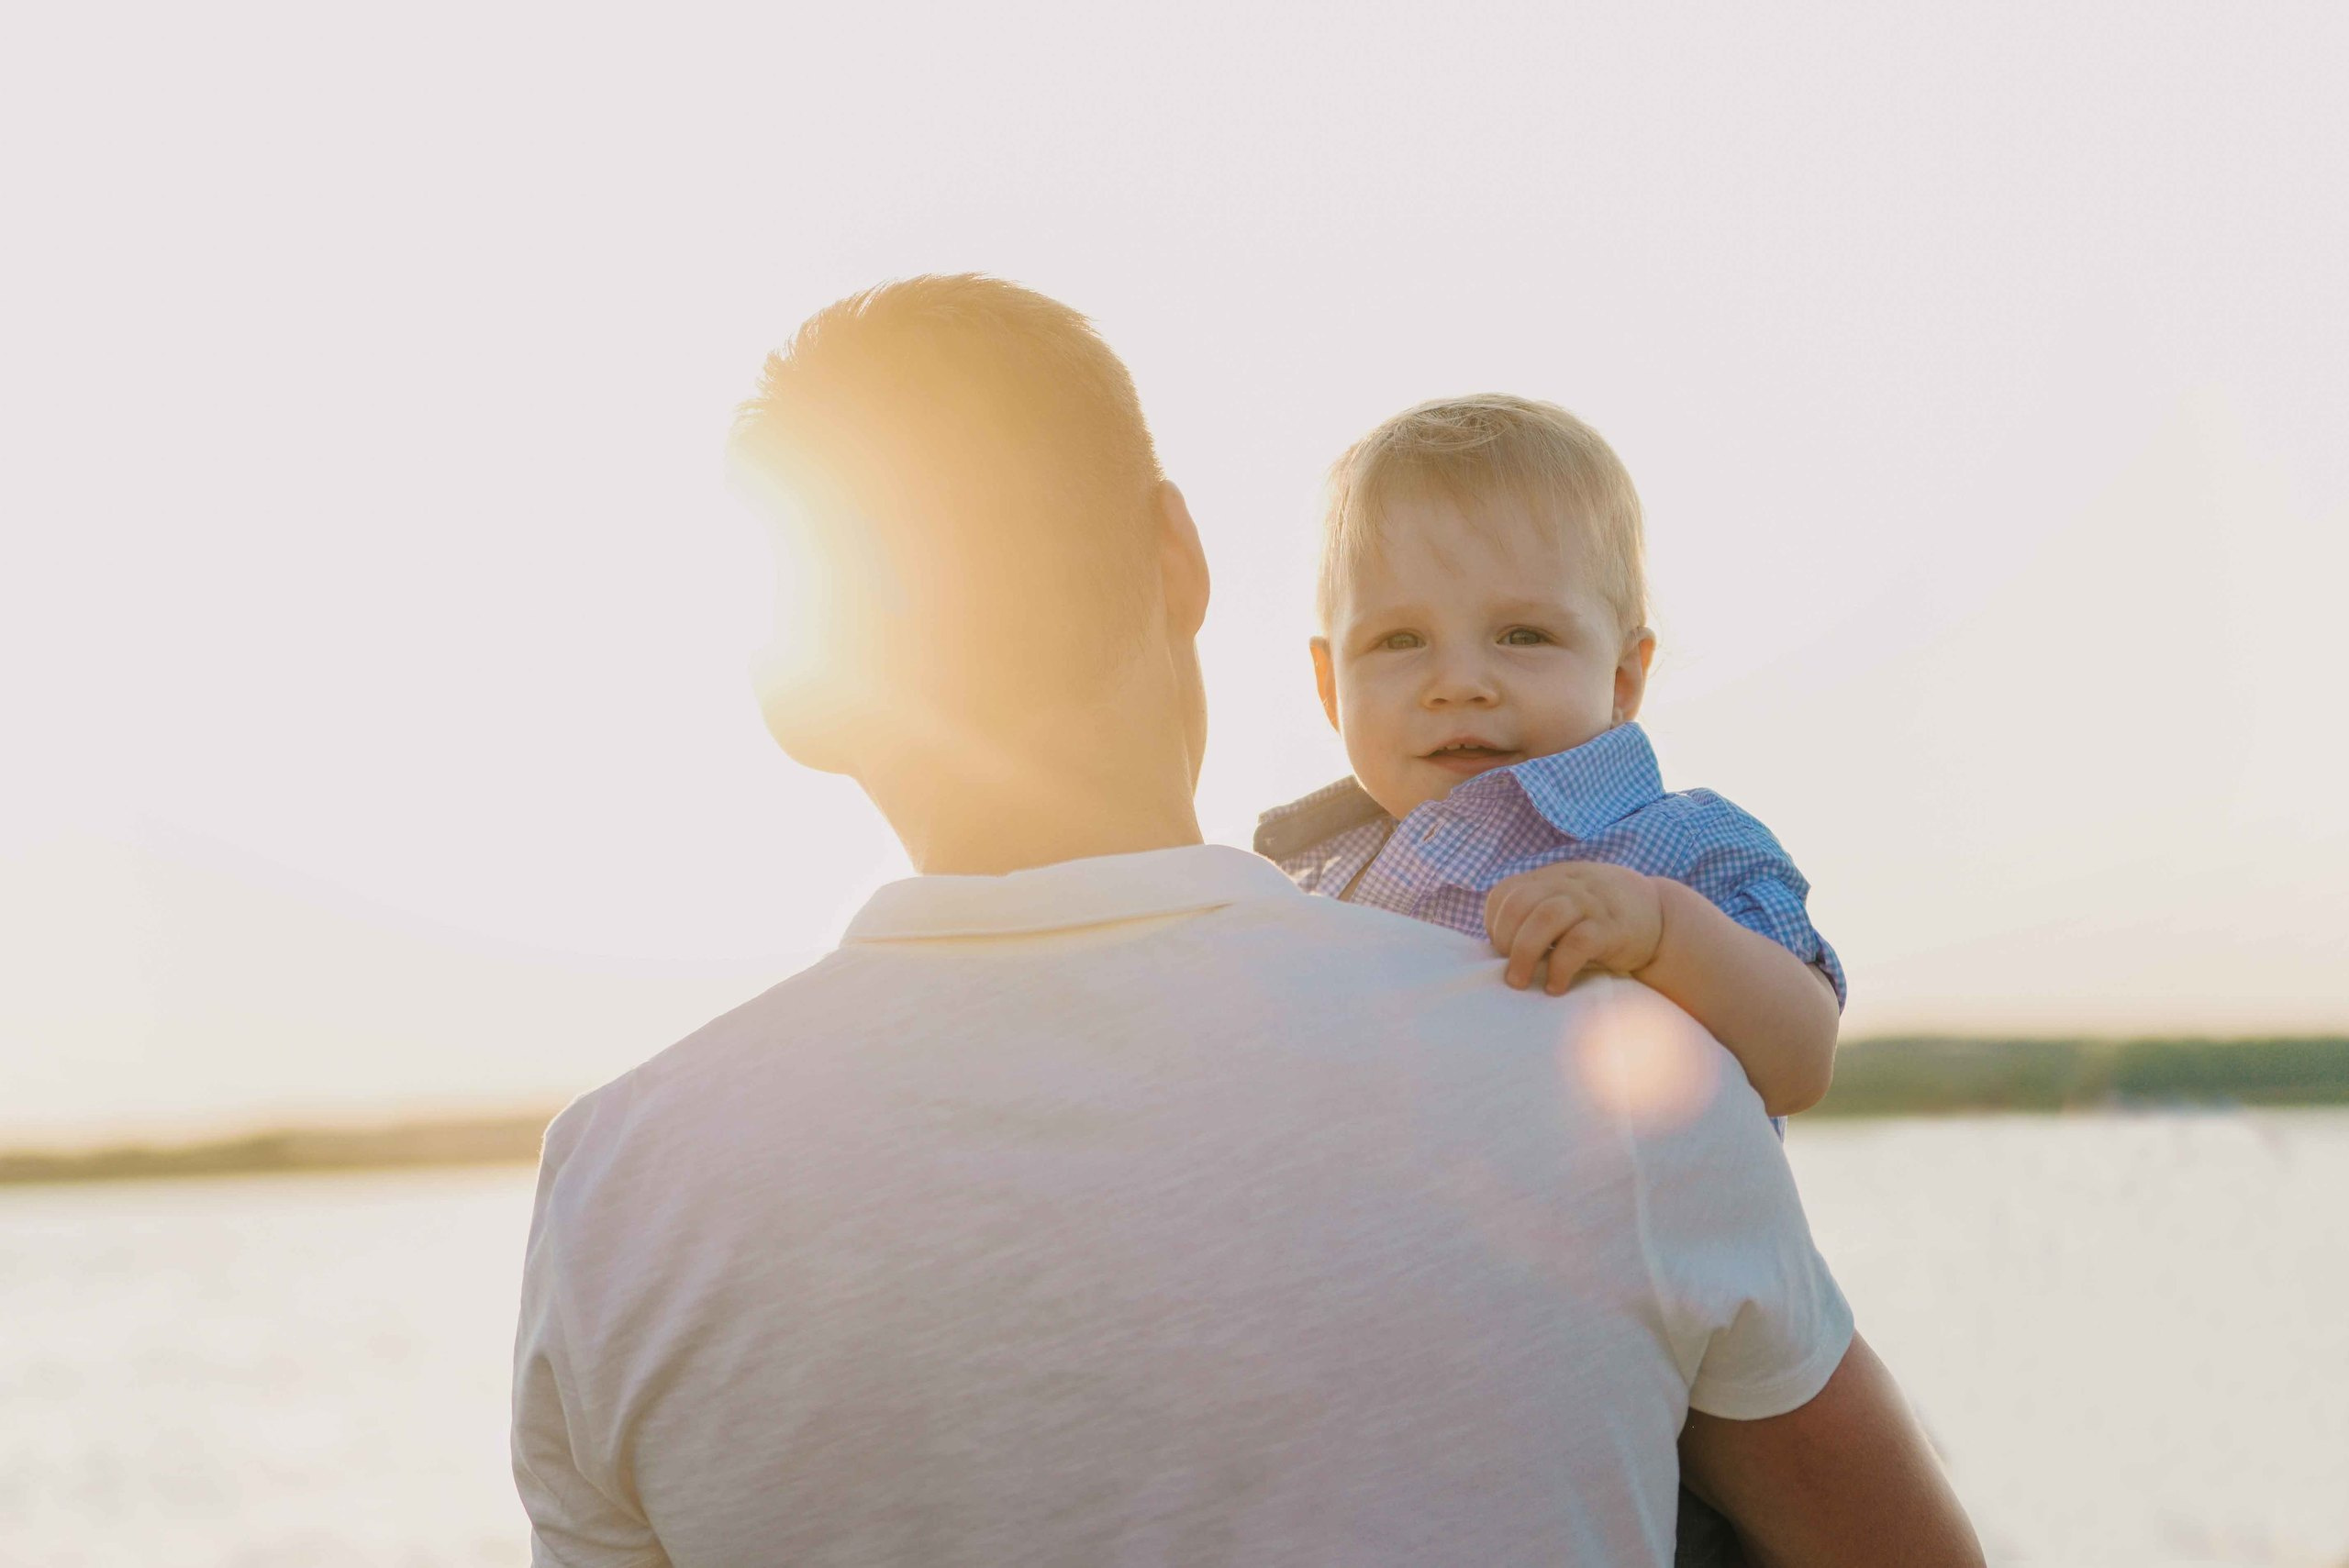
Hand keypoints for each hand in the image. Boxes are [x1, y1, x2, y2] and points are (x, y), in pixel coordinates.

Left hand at [1483, 861, 1665, 992]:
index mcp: (1554, 878)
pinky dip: (1560, 966)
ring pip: (1546, 916)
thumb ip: (1539, 910)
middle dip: (1505, 939)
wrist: (1665, 917)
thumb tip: (1498, 946)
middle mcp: (1570, 885)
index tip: (1500, 950)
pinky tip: (1555, 986)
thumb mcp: (1571, 901)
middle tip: (1508, 971)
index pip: (1507, 891)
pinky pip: (1578, 942)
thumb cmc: (1605, 918)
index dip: (1495, 922)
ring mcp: (1592, 903)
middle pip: (1521, 902)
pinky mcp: (1612, 928)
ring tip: (1519, 982)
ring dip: (1524, 952)